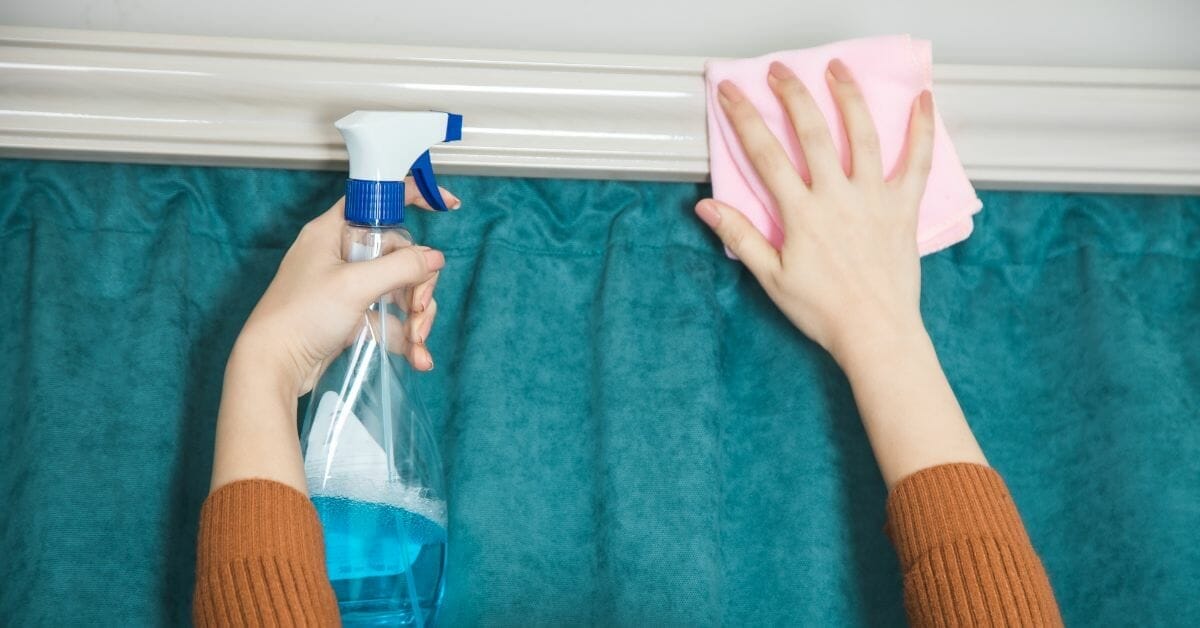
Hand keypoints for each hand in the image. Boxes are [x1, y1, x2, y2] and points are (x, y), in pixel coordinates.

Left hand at [233, 183, 457, 396]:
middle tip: (417, 307)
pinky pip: (391, 318)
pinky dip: (406, 336)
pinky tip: (418, 357)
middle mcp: (342, 256)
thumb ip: (401, 267)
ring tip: (417, 340)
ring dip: (416, 316)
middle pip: (400, 254)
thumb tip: (434, 258)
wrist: (274, 367)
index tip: (447, 204)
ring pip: (400, 289)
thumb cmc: (299, 317)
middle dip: (418, 284)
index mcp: (333, 233)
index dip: (412, 197)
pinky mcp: (353, 317)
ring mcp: (348, 288)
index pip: (377, 201)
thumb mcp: (355, 286)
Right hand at [695, 59, 933, 365]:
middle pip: (812, 132)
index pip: (766, 154)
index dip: (745, 118)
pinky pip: (917, 162)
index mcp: (801, 213)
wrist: (875, 332)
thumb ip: (740, 235)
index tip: (732, 93)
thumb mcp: (770, 277)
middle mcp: (837, 196)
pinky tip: (922, 102)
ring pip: (862, 135)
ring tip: (836, 69)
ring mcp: (873, 198)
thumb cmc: (822, 311)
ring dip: (848, 96)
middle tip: (779, 71)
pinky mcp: (902, 207)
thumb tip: (705, 206)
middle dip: (792, 95)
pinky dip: (922, 130)